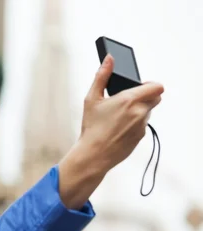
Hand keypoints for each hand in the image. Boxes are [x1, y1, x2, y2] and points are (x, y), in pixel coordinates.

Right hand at [79, 54, 163, 171]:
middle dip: (145, 96)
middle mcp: (140, 111)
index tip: (140, 87)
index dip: (150, 85)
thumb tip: (109, 59)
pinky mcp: (141, 136)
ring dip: (139, 110)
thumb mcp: (91, 99)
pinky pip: (142, 125)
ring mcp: (142, 125)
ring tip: (119, 117)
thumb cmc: (91, 127)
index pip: (157, 86)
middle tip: (127, 100)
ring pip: (148, 111)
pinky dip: (134, 123)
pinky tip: (118, 128)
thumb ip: (102, 76)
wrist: (94, 154)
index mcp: (129, 99)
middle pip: (155, 97)